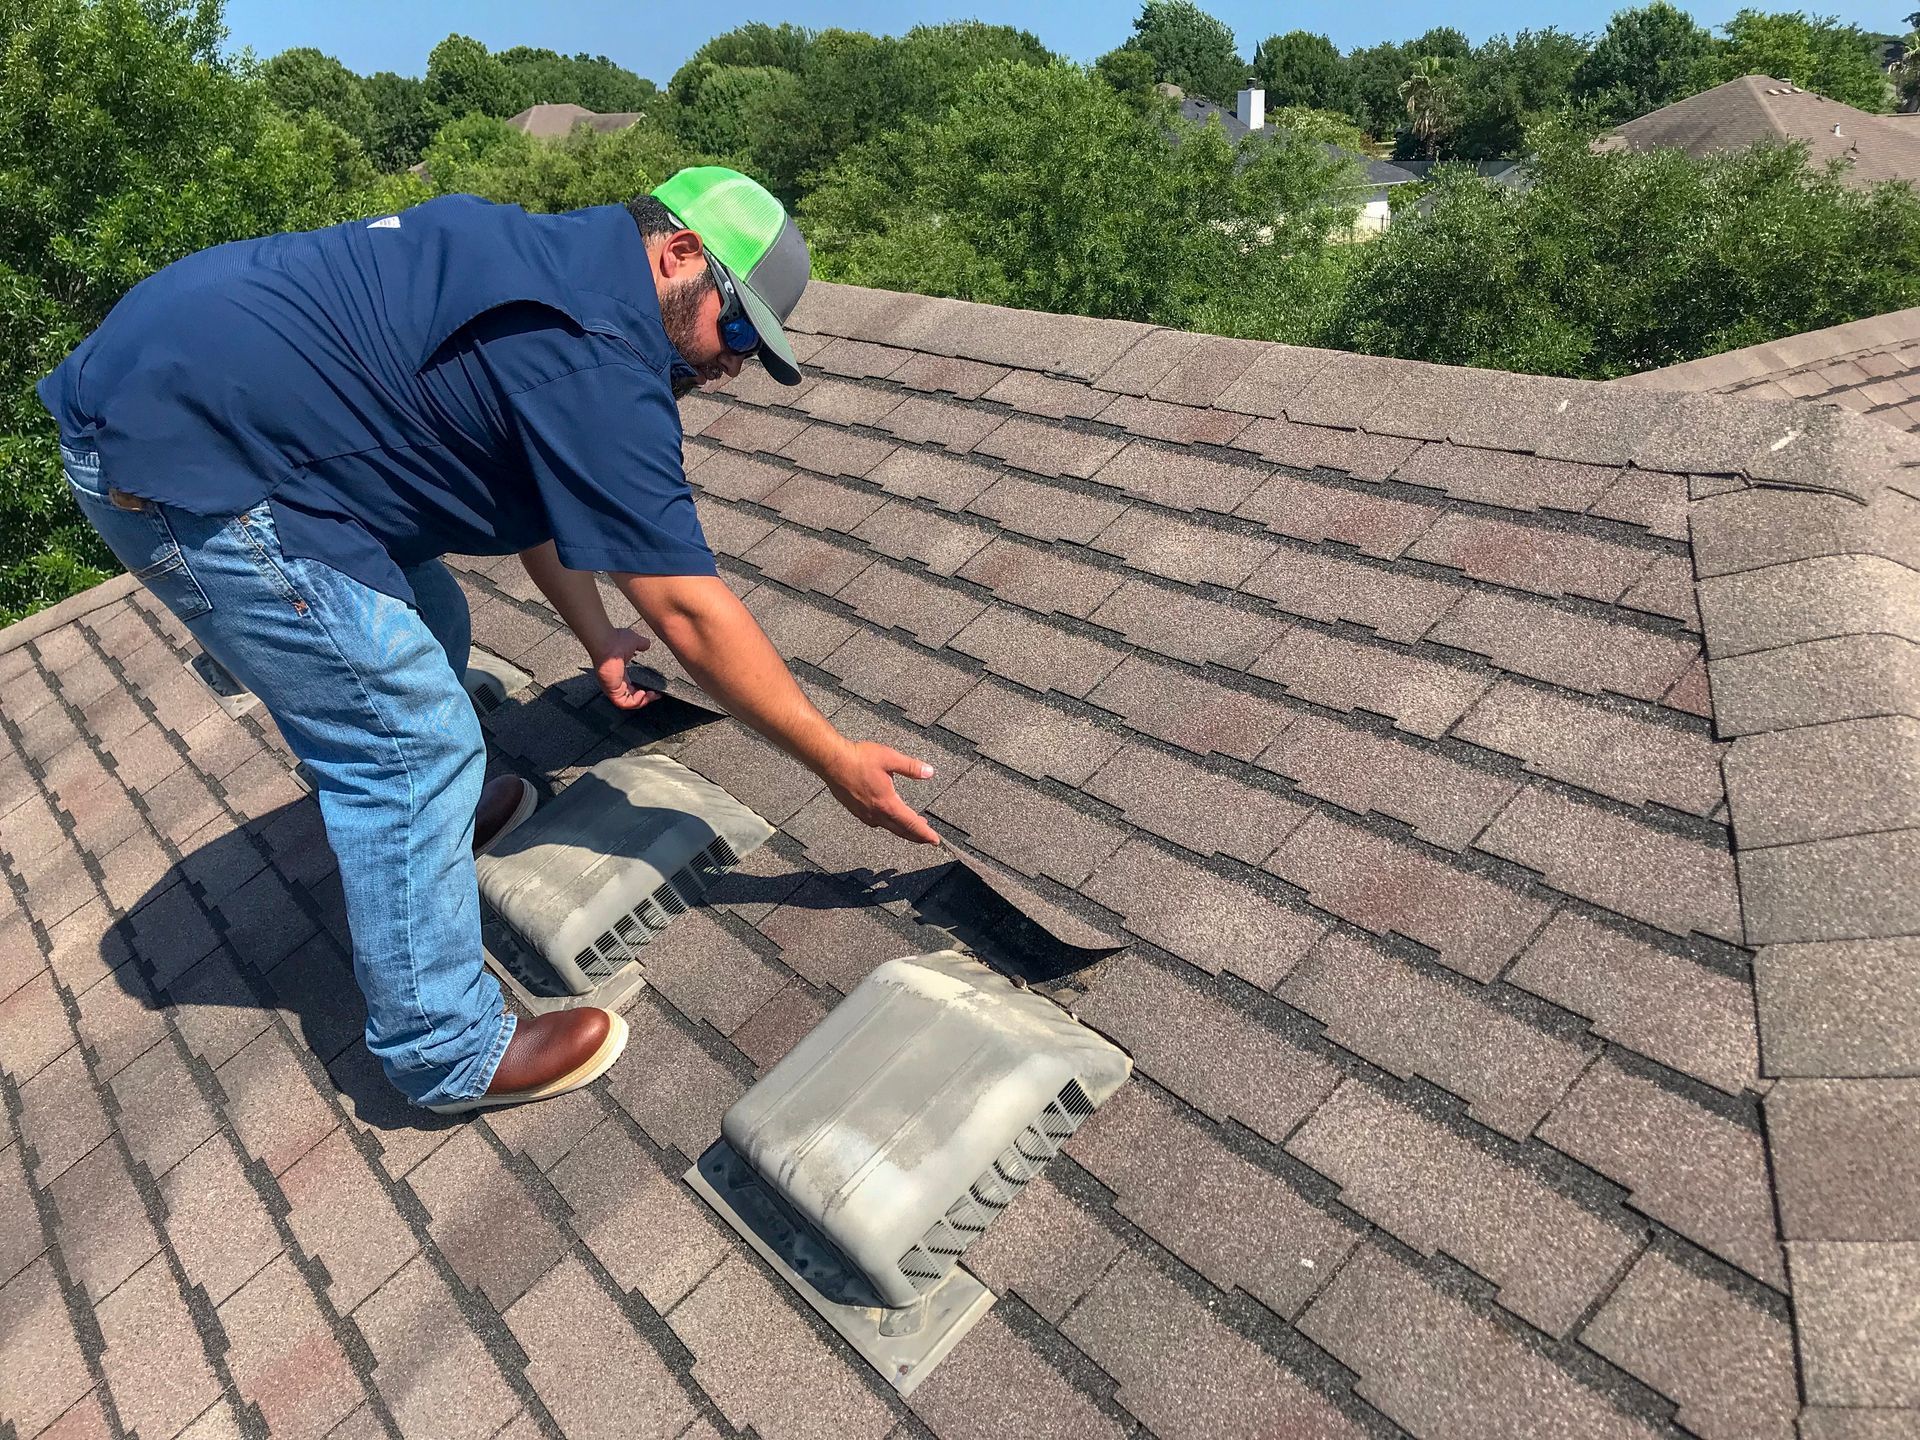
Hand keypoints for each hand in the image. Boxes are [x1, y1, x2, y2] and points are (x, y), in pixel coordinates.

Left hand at [590, 626, 658, 709]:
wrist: (606, 642)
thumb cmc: (615, 640)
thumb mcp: (634, 642)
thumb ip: (642, 644)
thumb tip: (647, 644)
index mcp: (620, 674)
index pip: (632, 688)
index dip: (643, 691)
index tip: (655, 689)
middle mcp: (616, 683)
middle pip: (631, 698)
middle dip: (645, 699)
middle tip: (656, 695)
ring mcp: (613, 687)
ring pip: (628, 703)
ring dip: (641, 702)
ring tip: (651, 695)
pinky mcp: (612, 690)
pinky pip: (623, 703)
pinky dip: (635, 702)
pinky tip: (643, 694)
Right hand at [822, 741, 940, 844]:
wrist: (832, 761)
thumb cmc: (858, 758)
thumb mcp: (890, 758)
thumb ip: (911, 767)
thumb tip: (929, 772)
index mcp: (887, 803)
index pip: (911, 824)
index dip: (925, 834)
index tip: (935, 841)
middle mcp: (876, 813)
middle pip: (901, 830)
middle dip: (916, 836)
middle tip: (927, 839)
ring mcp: (864, 813)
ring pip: (888, 827)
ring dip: (902, 829)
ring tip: (911, 827)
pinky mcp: (855, 810)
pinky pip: (875, 822)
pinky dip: (887, 823)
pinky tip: (888, 816)